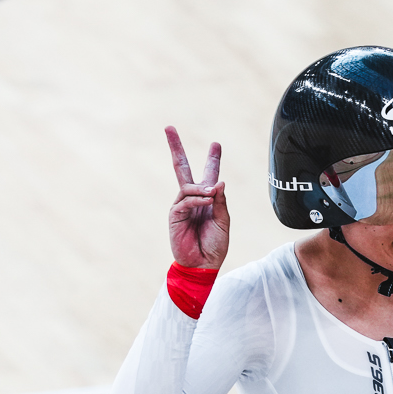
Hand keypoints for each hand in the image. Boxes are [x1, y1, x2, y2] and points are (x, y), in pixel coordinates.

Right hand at [164, 125, 229, 268]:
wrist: (203, 265)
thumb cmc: (215, 245)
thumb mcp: (224, 221)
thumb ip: (220, 201)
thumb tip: (218, 182)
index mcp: (206, 199)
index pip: (208, 174)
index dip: (212, 159)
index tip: (216, 144)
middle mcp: (192, 199)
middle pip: (181, 168)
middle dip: (175, 147)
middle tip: (168, 127)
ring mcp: (181, 206)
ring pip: (187, 186)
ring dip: (201, 188)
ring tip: (212, 194)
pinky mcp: (174, 216)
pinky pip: (184, 200)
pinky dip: (197, 199)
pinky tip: (206, 202)